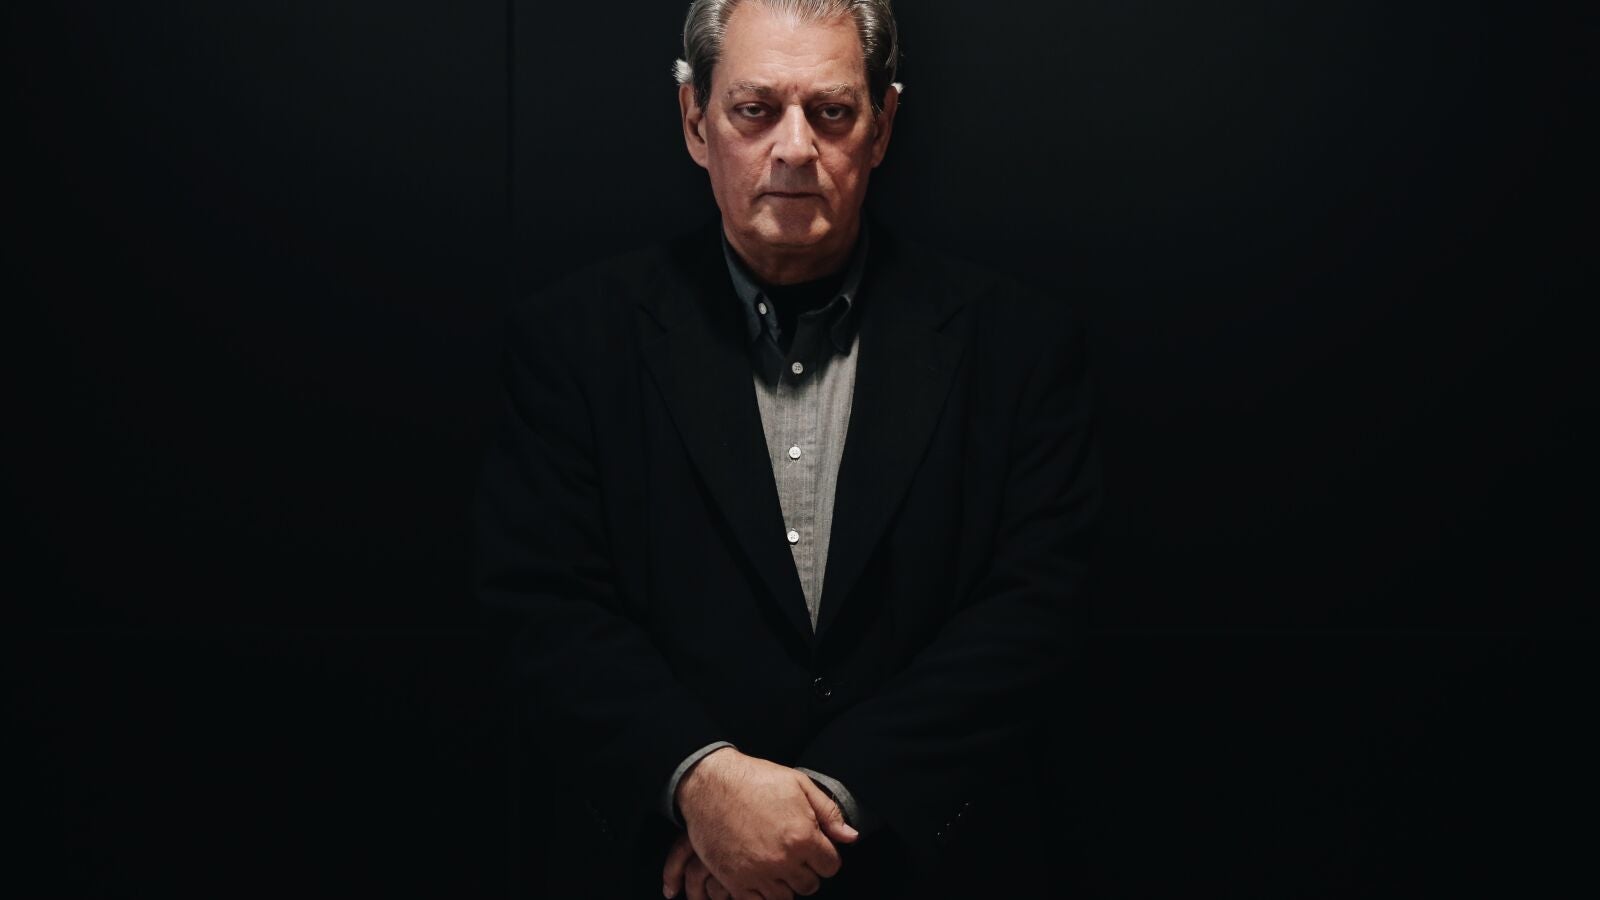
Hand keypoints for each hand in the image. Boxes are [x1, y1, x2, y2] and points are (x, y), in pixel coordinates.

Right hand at [669, 749, 857, 898]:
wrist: (710, 783)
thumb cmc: (756, 779)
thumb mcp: (799, 784)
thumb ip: (829, 813)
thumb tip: (851, 837)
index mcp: (802, 836)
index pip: (830, 866)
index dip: (825, 857)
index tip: (814, 848)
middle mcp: (782, 859)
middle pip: (809, 885)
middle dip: (806, 870)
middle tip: (794, 854)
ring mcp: (757, 873)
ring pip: (785, 897)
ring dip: (785, 883)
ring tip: (776, 863)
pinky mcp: (734, 880)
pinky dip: (762, 893)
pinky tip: (760, 875)